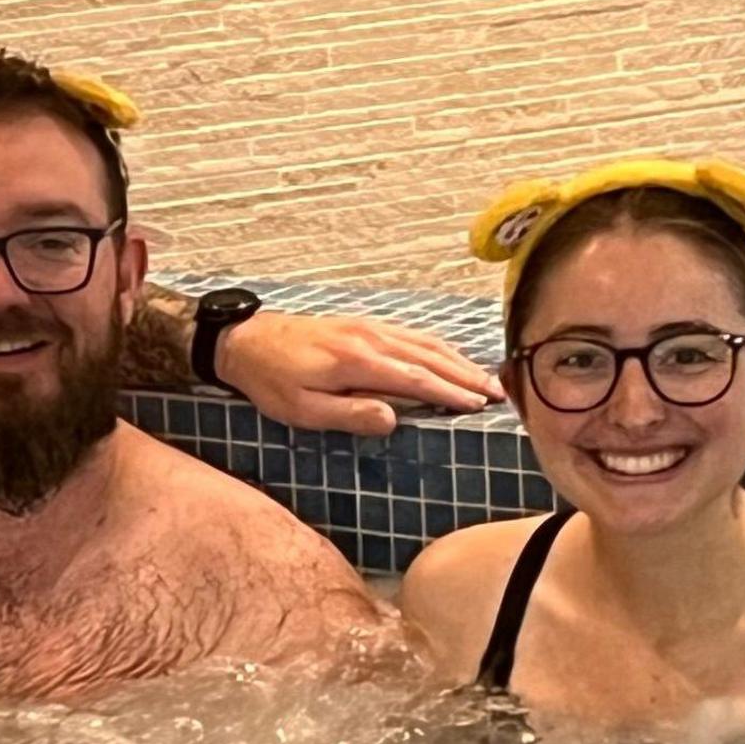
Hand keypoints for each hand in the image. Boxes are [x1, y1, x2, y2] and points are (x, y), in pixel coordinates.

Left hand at [209, 311, 496, 435]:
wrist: (245, 341)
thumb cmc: (271, 382)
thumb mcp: (303, 410)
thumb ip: (349, 414)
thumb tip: (393, 419)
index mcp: (357, 362)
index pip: (416, 379)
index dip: (450, 393)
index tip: (478, 406)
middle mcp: (370, 339)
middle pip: (430, 356)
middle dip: (467, 375)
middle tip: (500, 394)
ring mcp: (368, 327)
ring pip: (425, 342)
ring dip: (458, 360)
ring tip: (486, 379)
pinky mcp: (363, 325)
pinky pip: (410, 334)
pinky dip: (438, 346)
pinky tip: (449, 357)